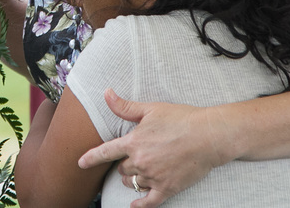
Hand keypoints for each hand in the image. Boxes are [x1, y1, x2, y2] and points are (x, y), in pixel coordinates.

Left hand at [78, 89, 229, 207]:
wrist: (209, 136)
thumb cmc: (181, 119)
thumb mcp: (150, 109)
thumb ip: (125, 106)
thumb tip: (106, 93)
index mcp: (133, 142)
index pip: (105, 152)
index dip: (91, 158)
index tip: (80, 164)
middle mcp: (140, 161)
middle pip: (121, 169)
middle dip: (124, 164)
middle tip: (133, 158)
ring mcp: (154, 176)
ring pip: (132, 183)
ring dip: (131, 179)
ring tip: (138, 172)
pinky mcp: (168, 189)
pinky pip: (148, 202)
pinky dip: (139, 206)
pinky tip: (134, 206)